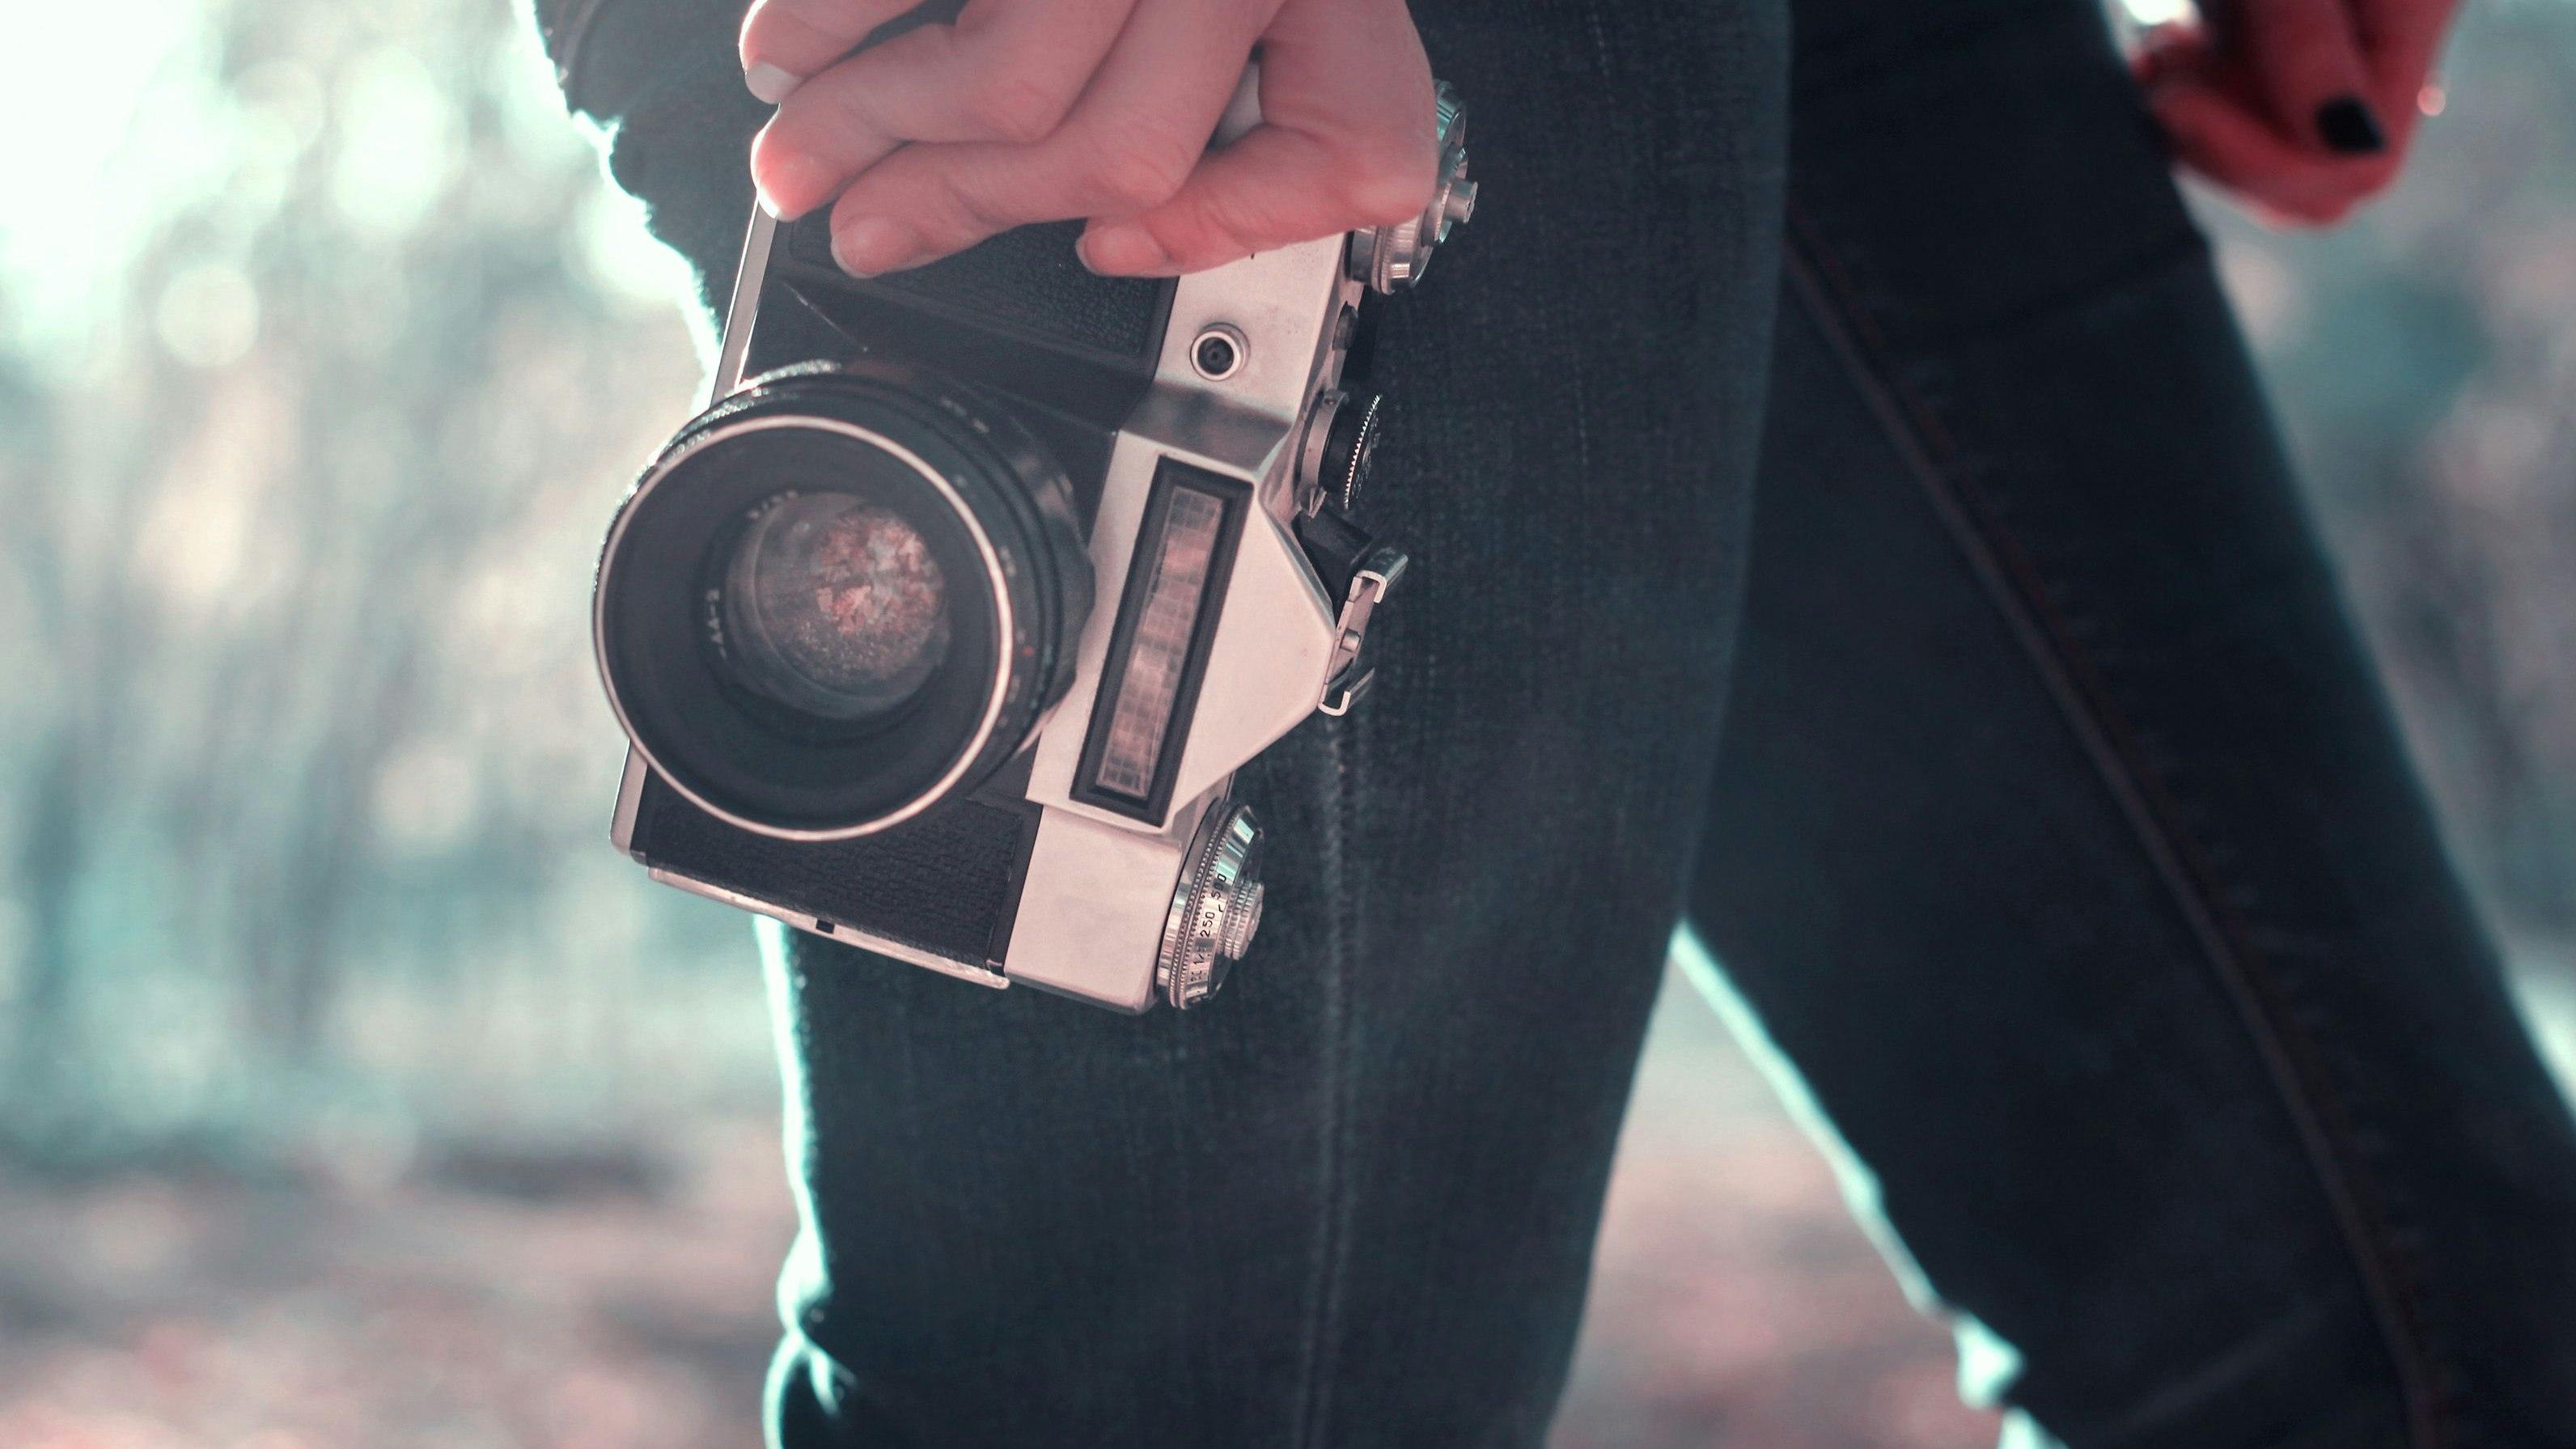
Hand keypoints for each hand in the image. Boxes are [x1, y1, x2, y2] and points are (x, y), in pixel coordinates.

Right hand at [737, 0, 1439, 277]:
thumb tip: (1096, 199)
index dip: (1244, 223)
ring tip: (802, 153)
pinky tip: (788, 48)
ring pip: (1014, 91)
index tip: (1116, 242)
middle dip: (966, 207)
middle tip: (871, 224)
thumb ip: (1198, 35)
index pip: (1360, 144)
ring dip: (875, 135)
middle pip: (1127, 150)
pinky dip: (825, 27)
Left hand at [2135, 0, 2458, 225]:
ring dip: (2191, 123)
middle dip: (2220, 150)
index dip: (2261, 162)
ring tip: (2164, 45)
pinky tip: (2161, 48)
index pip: (2357, 167)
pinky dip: (2182, 100)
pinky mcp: (2266, 49)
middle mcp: (2373, 53)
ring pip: (2257, 159)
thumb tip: (2348, 152)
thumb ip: (2309, 42)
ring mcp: (2321, 58)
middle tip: (2167, 66)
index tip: (2176, 101)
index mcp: (2410, 20)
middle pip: (2309, 184)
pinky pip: (2226, 122)